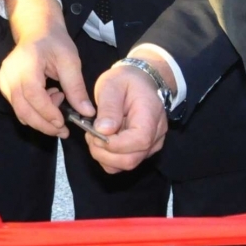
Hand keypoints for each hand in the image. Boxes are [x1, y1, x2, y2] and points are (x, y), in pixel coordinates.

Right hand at [0, 0, 91, 137]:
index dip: (48, 113)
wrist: (37, 31)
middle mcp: (9, 74)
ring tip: (59, 106)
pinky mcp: (5, 86)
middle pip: (23, 109)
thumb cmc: (54, 42)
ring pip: (20, 111)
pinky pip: (18, 106)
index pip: (34, 96)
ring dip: (40, 118)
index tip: (64, 124)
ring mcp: (4, 81)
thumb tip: (87, 113)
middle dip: (44, 124)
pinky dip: (34, 111)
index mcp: (26, 64)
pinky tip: (48, 100)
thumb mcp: (70, 61)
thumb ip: (76, 88)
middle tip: (63, 130)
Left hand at [86, 51, 172, 172]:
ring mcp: (150, 145)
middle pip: (132, 159)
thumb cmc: (126, 81)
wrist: (141, 82)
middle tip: (90, 136)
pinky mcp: (142, 151)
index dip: (115, 145)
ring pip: (127, 164)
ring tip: (94, 136)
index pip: (139, 141)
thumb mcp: (112, 85)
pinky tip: (102, 141)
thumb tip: (103, 131)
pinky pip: (124, 163)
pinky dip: (109, 157)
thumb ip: (109, 107)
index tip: (95, 134)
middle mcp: (156, 135)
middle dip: (104, 153)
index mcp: (151, 115)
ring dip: (104, 156)